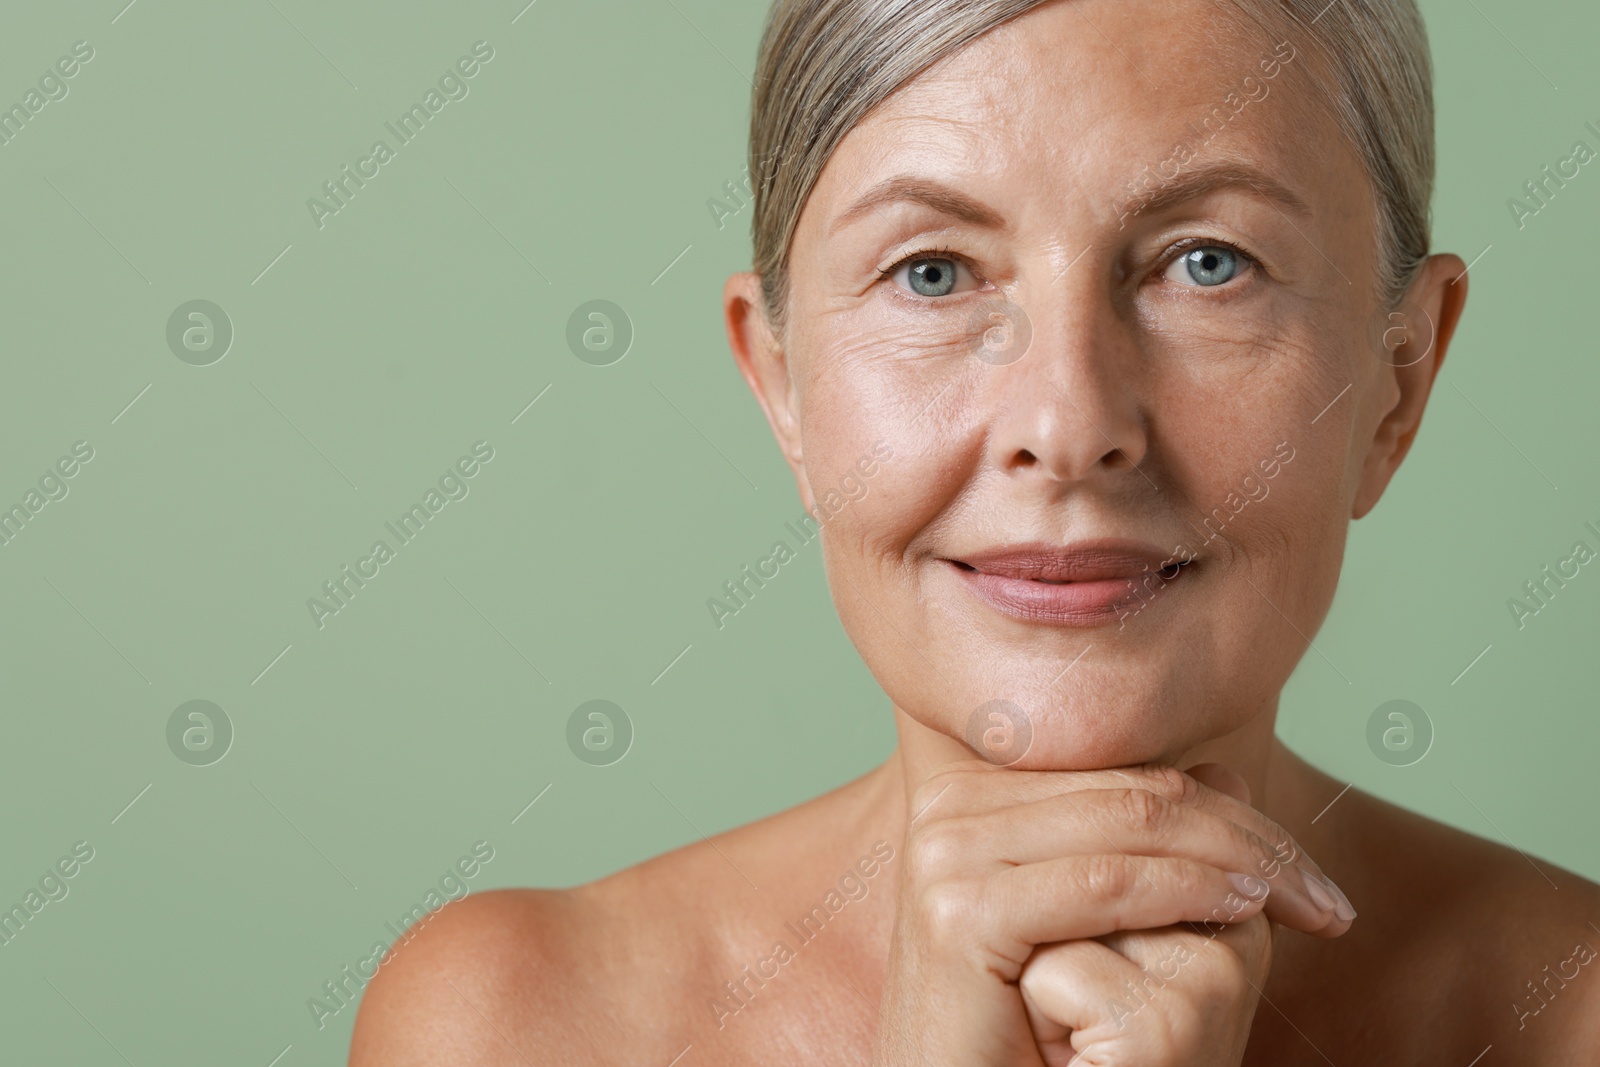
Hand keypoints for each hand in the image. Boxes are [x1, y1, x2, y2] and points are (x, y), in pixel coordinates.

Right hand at [870, 760, 1354, 1065]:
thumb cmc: (1029, 1036)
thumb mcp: (1097, 928)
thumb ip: (1145, 846)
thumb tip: (1229, 774)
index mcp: (971, 794)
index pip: (1124, 775)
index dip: (1226, 812)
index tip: (1304, 869)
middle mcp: (949, 807)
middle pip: (1132, 793)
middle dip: (1246, 838)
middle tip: (1324, 894)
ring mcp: (945, 853)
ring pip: (1128, 825)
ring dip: (1235, 860)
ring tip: (1304, 903)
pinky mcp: (958, 912)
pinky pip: (1104, 883)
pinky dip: (1186, 891)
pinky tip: (1241, 911)